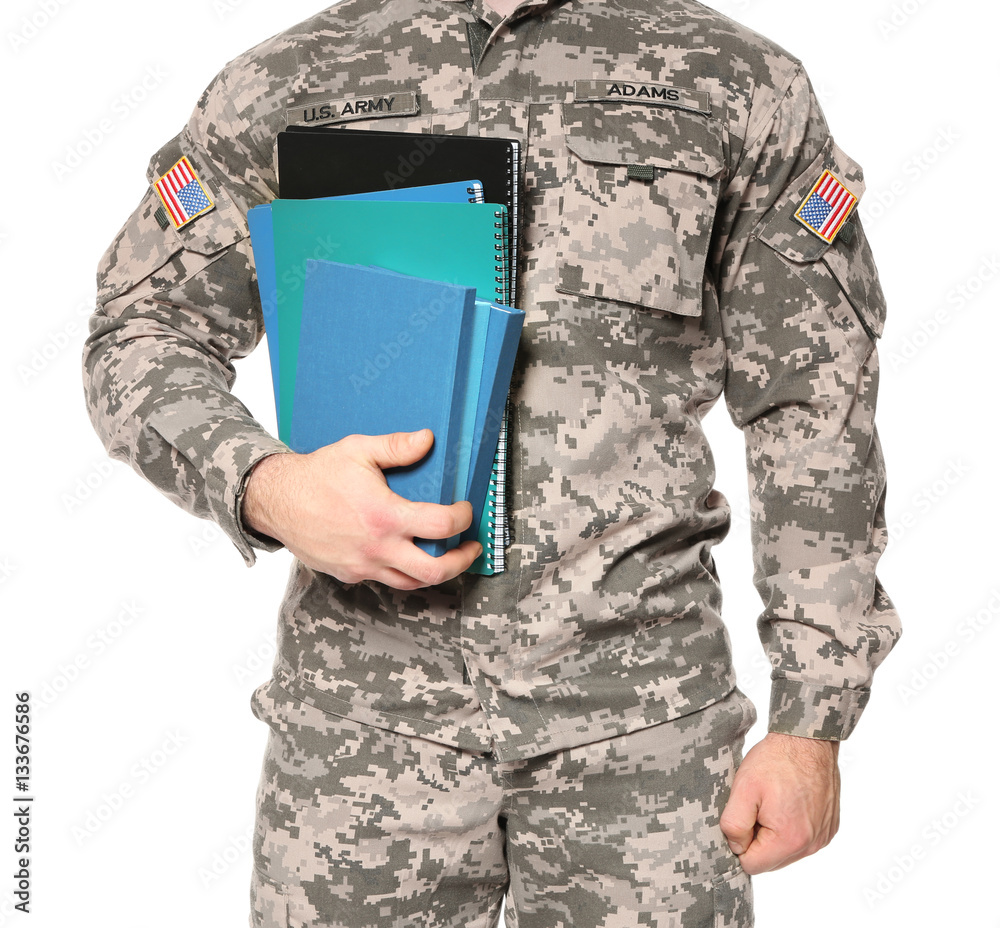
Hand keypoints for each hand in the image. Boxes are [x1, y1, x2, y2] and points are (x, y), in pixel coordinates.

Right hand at [242, 429, 480, 588]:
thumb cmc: (317, 474)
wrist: (276, 501)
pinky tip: (410, 555)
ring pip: (411, 582)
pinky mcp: (350, 573)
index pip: (441, 526)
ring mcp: (362, 565)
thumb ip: (396, 447)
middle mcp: (376, 547)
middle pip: (434, 571)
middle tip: (471, 547)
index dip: (463, 519)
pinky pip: (385, 580)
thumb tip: (427, 439)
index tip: (465, 510)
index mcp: (384, 516)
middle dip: (461, 561)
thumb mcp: (357, 450)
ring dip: (435, 571)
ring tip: (447, 555)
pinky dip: (404, 572)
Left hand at [720, 731, 839, 874]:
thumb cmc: (776, 760)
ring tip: (772, 802)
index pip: (752, 865)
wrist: (808, 739)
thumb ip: (734, 825)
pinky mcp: (828, 828)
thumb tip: (736, 847)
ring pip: (785, 851)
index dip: (739, 843)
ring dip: (773, 833)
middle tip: (756, 807)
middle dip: (757, 839)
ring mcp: (822, 837)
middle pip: (770, 861)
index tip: (742, 817)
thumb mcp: (743, 788)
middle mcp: (811, 844)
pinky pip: (802, 840)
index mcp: (789, 839)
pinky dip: (790, 826)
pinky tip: (786, 802)